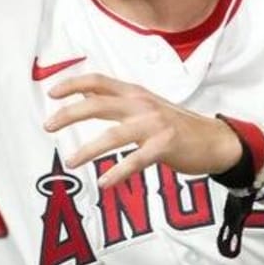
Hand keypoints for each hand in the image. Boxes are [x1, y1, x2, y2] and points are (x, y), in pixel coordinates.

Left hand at [43, 73, 240, 187]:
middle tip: (48, 126)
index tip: (51, 93)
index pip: (98, 81)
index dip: (73, 84)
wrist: (215, 141)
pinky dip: (118, 172)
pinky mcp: (165, 146)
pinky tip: (104, 183)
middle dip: (69, 114)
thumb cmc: (177, 125)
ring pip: (113, 135)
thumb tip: (85, 93)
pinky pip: (136, 160)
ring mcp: (154, 125)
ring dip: (88, 150)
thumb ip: (117, 100)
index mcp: (135, 93)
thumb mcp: (145, 105)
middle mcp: (142, 105)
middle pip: (98, 104)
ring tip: (71, 162)